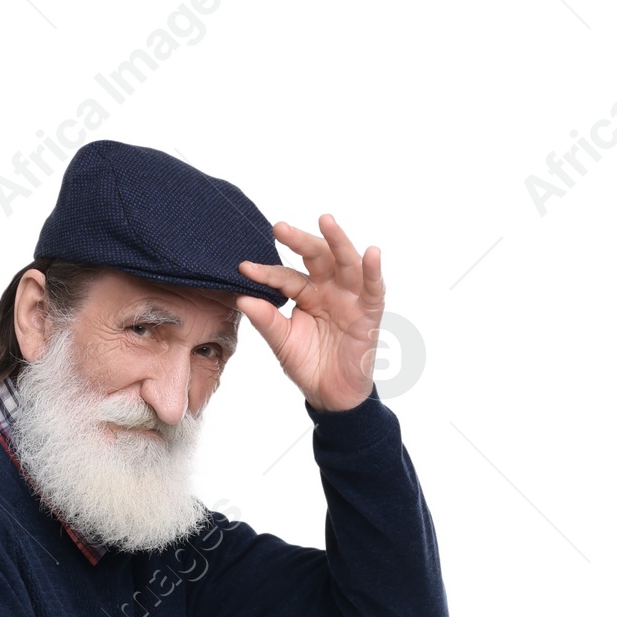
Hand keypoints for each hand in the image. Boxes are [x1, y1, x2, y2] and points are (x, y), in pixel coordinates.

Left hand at [236, 213, 385, 412]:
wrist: (331, 395)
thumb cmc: (308, 365)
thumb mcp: (283, 342)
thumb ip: (266, 321)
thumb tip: (242, 298)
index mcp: (307, 294)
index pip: (285, 276)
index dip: (266, 273)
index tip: (244, 267)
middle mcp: (329, 289)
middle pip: (316, 256)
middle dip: (299, 241)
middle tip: (279, 228)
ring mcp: (350, 297)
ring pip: (346, 262)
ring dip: (337, 241)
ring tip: (325, 221)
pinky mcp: (370, 311)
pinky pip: (374, 288)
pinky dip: (373, 271)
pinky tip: (371, 253)